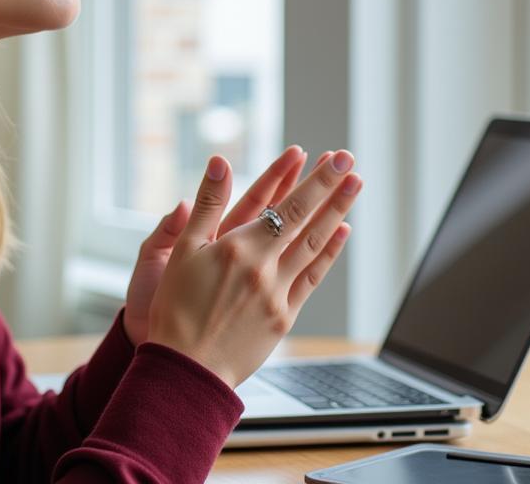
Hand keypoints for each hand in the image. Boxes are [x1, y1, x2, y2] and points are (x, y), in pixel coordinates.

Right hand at [146, 149, 361, 388]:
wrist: (186, 370)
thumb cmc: (175, 308)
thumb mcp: (181, 249)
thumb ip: (206, 203)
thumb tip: (219, 162)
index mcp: (236, 246)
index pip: (283, 204)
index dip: (310, 179)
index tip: (331, 158)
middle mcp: (262, 267)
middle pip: (305, 219)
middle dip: (330, 187)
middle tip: (349, 160)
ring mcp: (277, 293)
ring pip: (314, 245)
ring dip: (336, 213)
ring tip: (354, 187)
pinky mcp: (283, 316)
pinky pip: (313, 278)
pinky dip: (329, 253)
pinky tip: (340, 234)